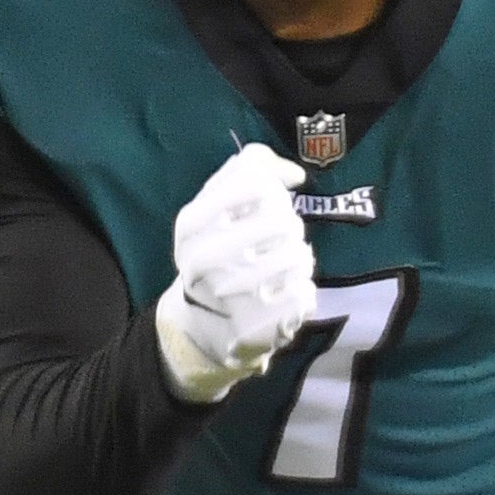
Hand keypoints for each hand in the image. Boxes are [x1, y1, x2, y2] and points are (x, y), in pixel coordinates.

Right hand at [154, 143, 317, 402]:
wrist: (202, 316)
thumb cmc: (218, 244)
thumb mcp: (218, 201)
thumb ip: (254, 169)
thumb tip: (296, 175)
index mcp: (191, 223)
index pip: (253, 184)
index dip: (273, 189)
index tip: (268, 202)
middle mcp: (201, 259)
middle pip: (281, 220)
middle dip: (291, 225)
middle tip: (284, 235)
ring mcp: (225, 296)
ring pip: (296, 257)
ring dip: (301, 255)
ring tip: (291, 259)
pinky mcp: (253, 326)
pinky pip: (302, 294)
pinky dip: (303, 286)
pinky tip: (291, 286)